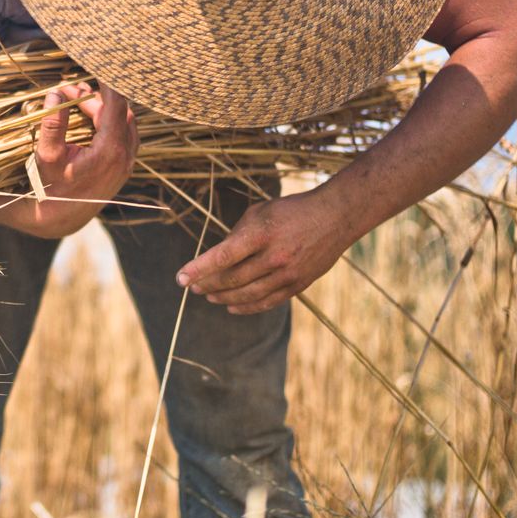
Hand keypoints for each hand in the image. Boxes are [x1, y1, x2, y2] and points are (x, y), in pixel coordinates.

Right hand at [14, 82, 138, 237]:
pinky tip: (90, 117)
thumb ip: (53, 122)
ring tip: (77, 102)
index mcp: (110, 150)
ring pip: (125, 121)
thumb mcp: (47, 154)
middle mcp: (125, 155)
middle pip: (120, 111)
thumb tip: (56, 93)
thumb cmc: (51, 186)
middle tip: (69, 92)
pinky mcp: (125, 165)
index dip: (109, 81)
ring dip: (104, 108)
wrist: (61, 217)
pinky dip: (109, 121)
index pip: (117, 104)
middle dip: (97, 96)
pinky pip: (124, 133)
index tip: (100, 62)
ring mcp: (128, 161)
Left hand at [176, 187, 356, 313]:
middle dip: (207, 285)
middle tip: (193, 287)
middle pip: (231, 279)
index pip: (222, 256)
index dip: (198, 269)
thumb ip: (237, 234)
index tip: (180, 278)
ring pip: (247, 294)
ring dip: (222, 297)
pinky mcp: (298, 285)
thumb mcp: (260, 211)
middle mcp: (274, 256)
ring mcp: (287, 273)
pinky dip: (246, 307)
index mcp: (261, 233)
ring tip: (208, 296)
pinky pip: (267, 302)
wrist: (336, 217)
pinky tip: (231, 306)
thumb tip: (217, 257)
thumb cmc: (292, 210)